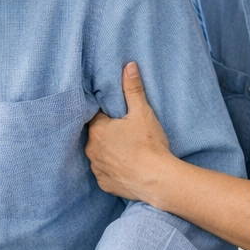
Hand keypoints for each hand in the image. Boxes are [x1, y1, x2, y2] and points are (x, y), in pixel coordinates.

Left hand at [86, 61, 175, 205]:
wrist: (158, 180)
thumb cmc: (149, 145)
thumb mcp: (142, 112)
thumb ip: (133, 88)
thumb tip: (128, 66)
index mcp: (97, 129)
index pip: (95, 115)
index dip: (106, 114)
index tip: (117, 114)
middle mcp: (91, 149)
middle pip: (96, 135)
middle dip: (107, 132)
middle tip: (124, 131)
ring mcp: (97, 168)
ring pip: (98, 154)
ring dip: (108, 151)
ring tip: (126, 149)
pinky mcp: (104, 183)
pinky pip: (104, 172)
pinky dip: (112, 168)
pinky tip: (125, 166)